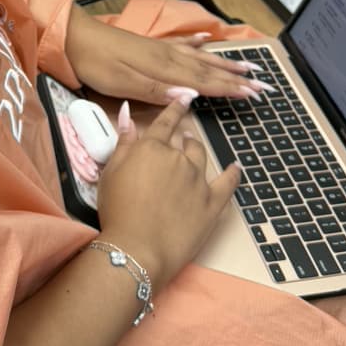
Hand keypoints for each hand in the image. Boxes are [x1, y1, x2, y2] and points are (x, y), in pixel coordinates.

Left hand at [65, 8, 270, 108]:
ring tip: (246, 65)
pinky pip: (181, 45)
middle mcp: (168, 57)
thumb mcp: (123, 83)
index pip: (204, 82)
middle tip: (263, 84)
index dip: (229, 89)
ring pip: (199, 57)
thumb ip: (157, 90)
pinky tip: (205, 39)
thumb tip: (191, 96)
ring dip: (223, 63)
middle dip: (236, 78)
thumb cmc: (96, 64)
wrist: (74, 37)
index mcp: (164, 69)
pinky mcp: (149, 46)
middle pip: (208, 70)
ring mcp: (160, 50)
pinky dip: (196, 43)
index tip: (254, 94)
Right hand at [96, 98, 239, 291]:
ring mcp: (198, 181)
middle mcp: (179, 159)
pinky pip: (227, 184)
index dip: (175, 108)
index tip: (184, 96)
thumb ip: (123, 142)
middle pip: (185, 141)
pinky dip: (232, 174)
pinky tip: (235, 168)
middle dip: (183, 136)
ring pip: (202, 157)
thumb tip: (127, 113)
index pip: (166, 121)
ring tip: (194, 149)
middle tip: (181, 137)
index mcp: (152, 148)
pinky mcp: (212, 204)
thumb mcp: (111, 172)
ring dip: (198, 150)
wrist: (138, 248)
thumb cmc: (118, 211)